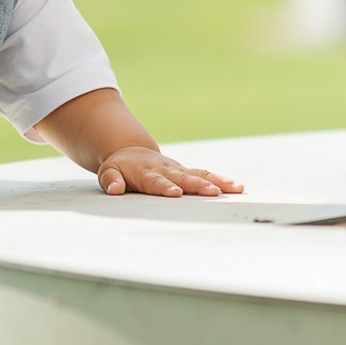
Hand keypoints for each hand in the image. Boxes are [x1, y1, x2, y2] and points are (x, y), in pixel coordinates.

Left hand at [98, 146, 243, 197]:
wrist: (130, 152)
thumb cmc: (119, 167)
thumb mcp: (108, 172)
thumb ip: (111, 180)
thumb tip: (114, 189)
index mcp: (146, 172)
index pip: (155, 181)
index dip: (164, 187)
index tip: (175, 193)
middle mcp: (165, 169)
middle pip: (182, 178)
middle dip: (197, 185)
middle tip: (212, 191)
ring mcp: (177, 170)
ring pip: (198, 175)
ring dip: (216, 181)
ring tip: (234, 188)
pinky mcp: (186, 172)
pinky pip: (205, 174)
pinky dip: (220, 180)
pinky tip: (236, 187)